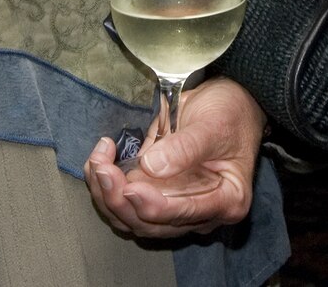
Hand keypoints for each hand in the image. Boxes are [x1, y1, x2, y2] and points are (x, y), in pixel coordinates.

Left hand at [85, 77, 264, 238]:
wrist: (228, 102)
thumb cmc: (231, 112)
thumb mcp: (214, 124)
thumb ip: (186, 147)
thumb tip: (151, 166)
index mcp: (227, 201)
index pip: (186, 214)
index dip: (154, 206)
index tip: (130, 187)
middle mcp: (201, 213)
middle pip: (154, 224)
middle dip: (121, 200)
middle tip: (102, 168)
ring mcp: (177, 207)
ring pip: (133, 219)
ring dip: (108, 196)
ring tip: (96, 162)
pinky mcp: (158, 196)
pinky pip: (127, 205)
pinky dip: (107, 189)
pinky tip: (99, 163)